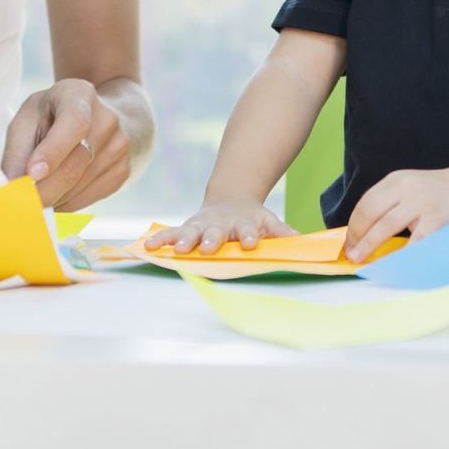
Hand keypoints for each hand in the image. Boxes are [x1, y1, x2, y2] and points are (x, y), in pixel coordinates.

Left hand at [1, 78, 130, 207]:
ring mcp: (120, 147)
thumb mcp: (30, 118)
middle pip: (74, 164)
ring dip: (51, 199)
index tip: (31, 174)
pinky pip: (87, 200)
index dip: (52, 152)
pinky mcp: (123, 172)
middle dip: (42, 190)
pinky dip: (64, 203)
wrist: (98, 117)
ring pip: (78, 188)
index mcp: (80, 95)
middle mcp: (107, 119)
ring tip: (36, 191)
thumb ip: (17, 150)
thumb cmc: (52, 117)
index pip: (73, 124)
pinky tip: (55, 192)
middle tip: (18, 203)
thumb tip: (10, 185)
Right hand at [142, 201, 294, 254]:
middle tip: (206, 249)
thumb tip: (300, 240)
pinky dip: (160, 239)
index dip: (249, 236)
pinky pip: (171, 233)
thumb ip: (281, 231)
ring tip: (176, 249)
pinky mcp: (186, 228)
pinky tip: (148, 246)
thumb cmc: (251, 218)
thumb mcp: (269, 221)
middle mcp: (220, 224)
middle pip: (215, 232)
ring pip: (190, 231)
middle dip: (210, 240)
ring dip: (183, 240)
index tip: (251, 243)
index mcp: (243, 223)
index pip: (247, 230)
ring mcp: (201, 225)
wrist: (231, 198)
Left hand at [345, 167, 448, 260]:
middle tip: (352, 256)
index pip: (365, 204)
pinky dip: (400, 255)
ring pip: (386, 227)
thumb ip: (390, 205)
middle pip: (370, 214)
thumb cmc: (438, 194)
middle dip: (358, 238)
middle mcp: (406, 188)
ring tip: (362, 261)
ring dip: (370, 246)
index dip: (353, 227)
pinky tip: (393, 264)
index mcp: (396, 180)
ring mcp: (421, 202)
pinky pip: (413, 242)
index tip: (348, 244)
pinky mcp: (436, 219)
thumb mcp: (411, 189)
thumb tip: (363, 237)